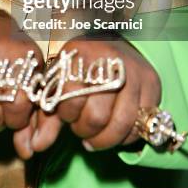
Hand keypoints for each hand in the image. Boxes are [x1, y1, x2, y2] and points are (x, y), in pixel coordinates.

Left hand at [17, 37, 160, 156]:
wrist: (108, 40)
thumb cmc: (77, 67)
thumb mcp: (57, 84)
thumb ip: (45, 117)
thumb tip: (36, 147)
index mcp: (80, 54)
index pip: (71, 97)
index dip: (66, 115)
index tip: (65, 114)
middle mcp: (110, 59)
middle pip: (97, 116)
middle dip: (85, 130)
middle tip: (81, 126)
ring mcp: (134, 70)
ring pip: (122, 123)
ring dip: (105, 138)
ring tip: (96, 134)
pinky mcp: (151, 81)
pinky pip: (141, 124)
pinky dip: (126, 136)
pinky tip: (115, 129)